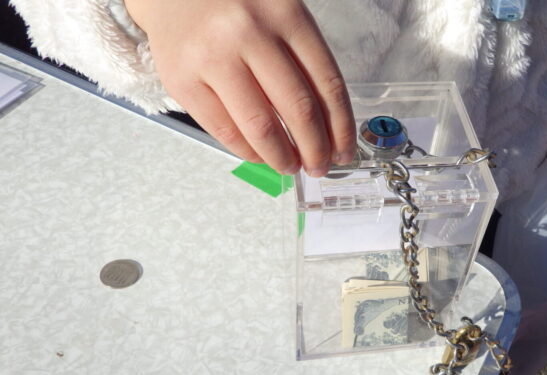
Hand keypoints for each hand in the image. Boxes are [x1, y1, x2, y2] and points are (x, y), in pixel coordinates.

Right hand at [125, 0, 356, 175]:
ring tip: (290, 165)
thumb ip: (302, 61)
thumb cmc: (233, 7)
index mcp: (286, 14)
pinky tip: (260, 155)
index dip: (340, 127)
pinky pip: (224, 130)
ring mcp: (213, 57)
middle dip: (315, 149)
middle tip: (319, 166)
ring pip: (261, 126)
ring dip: (282, 157)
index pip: (327, 84)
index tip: (343, 151)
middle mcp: (250, 33)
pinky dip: (248, 151)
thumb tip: (324, 129)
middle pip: (299, 109)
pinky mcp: (182, 80)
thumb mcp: (278, 14)